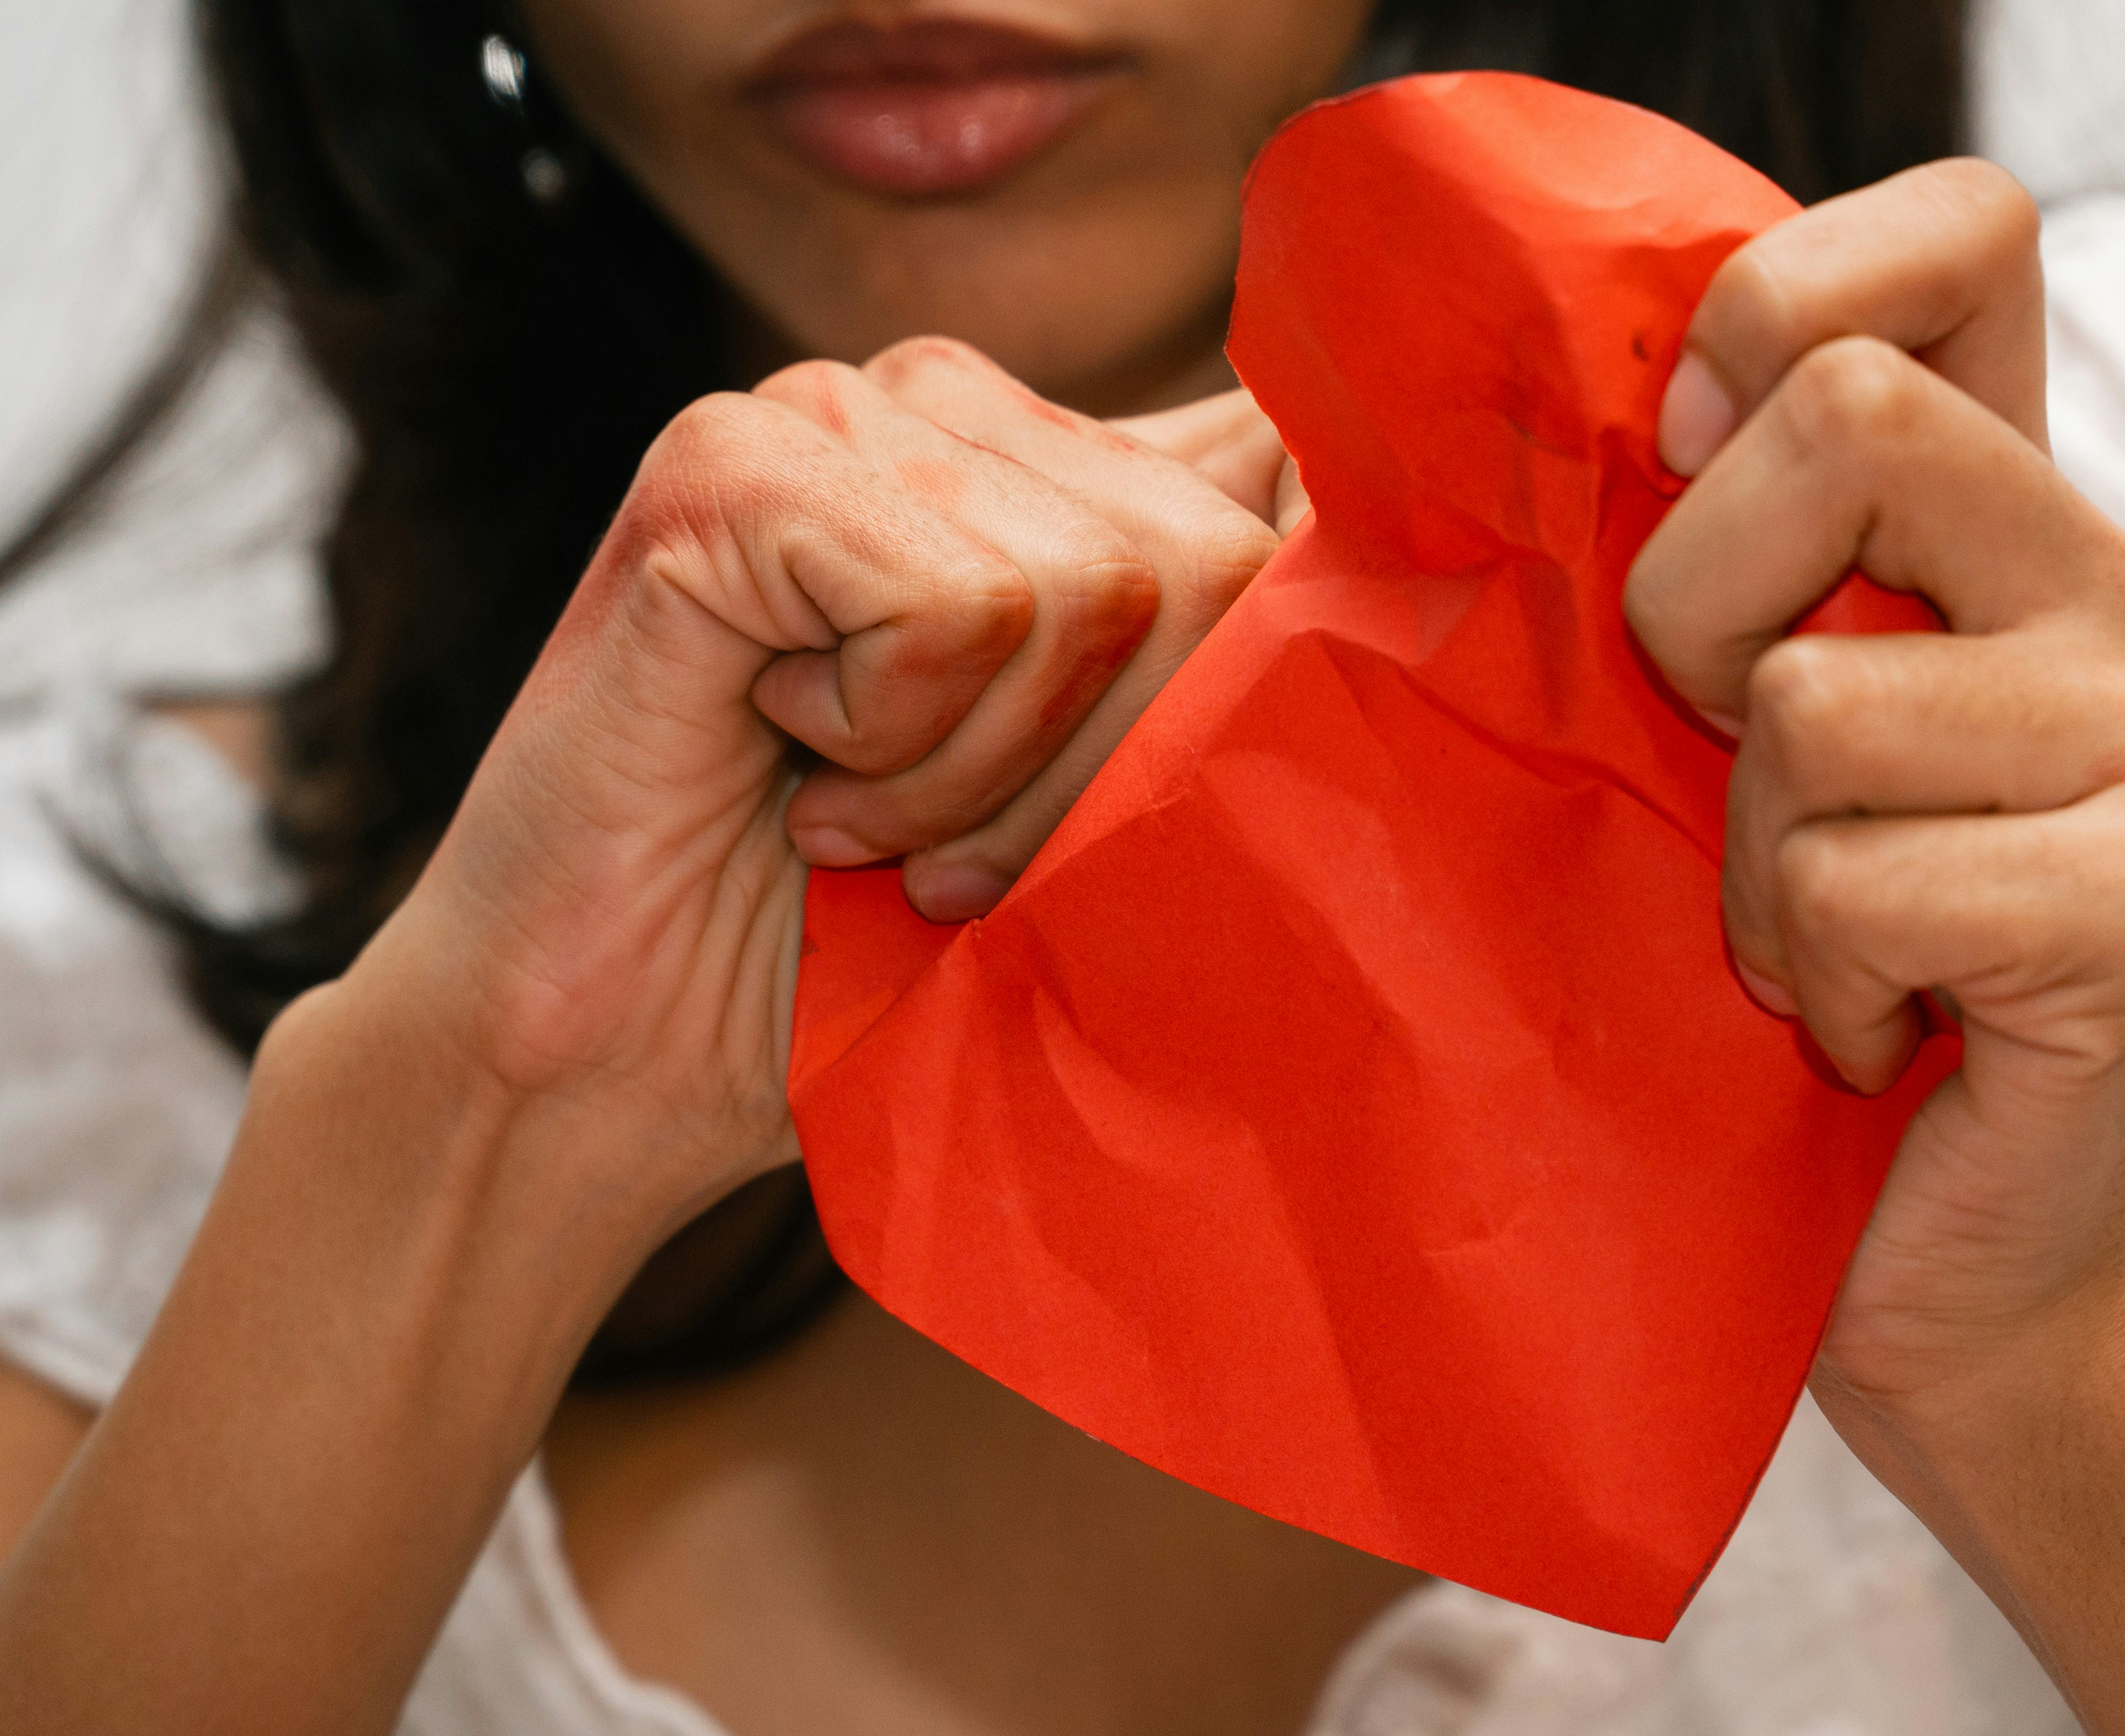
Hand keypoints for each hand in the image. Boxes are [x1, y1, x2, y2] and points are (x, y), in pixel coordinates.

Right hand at [328, 339, 1290, 1257]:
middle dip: (1112, 769)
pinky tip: (789, 760)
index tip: (1265, 766)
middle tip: (960, 863)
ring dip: (986, 778)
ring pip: (1094, 585)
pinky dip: (893, 742)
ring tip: (868, 828)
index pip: (1284, 458)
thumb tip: (1431, 599)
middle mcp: (949, 406)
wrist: (619, 1057)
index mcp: (1049, 472)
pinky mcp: (728, 468)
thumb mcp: (1096, 824)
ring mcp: (830, 414)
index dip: (1316, 616)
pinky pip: (960, 606)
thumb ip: (1225, 692)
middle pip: (1215, 556)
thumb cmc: (865, 954)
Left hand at [1624, 161, 2124, 1416]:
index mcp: (2004, 509)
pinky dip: (1805, 980)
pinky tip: (1874, 1033)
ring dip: (1745, 860)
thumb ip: (1693, 554)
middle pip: (1849, 421)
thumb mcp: (1697, 728)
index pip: (1956, 239)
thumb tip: (1576, 422)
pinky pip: (1850, 872)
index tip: (1684, 466)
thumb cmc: (1770, 980)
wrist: (1914, 1257)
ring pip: (1810, 693)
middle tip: (1735, 789)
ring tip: (1819, 945)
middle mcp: (2113, 585)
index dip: (1781, 303)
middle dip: (1694, 628)